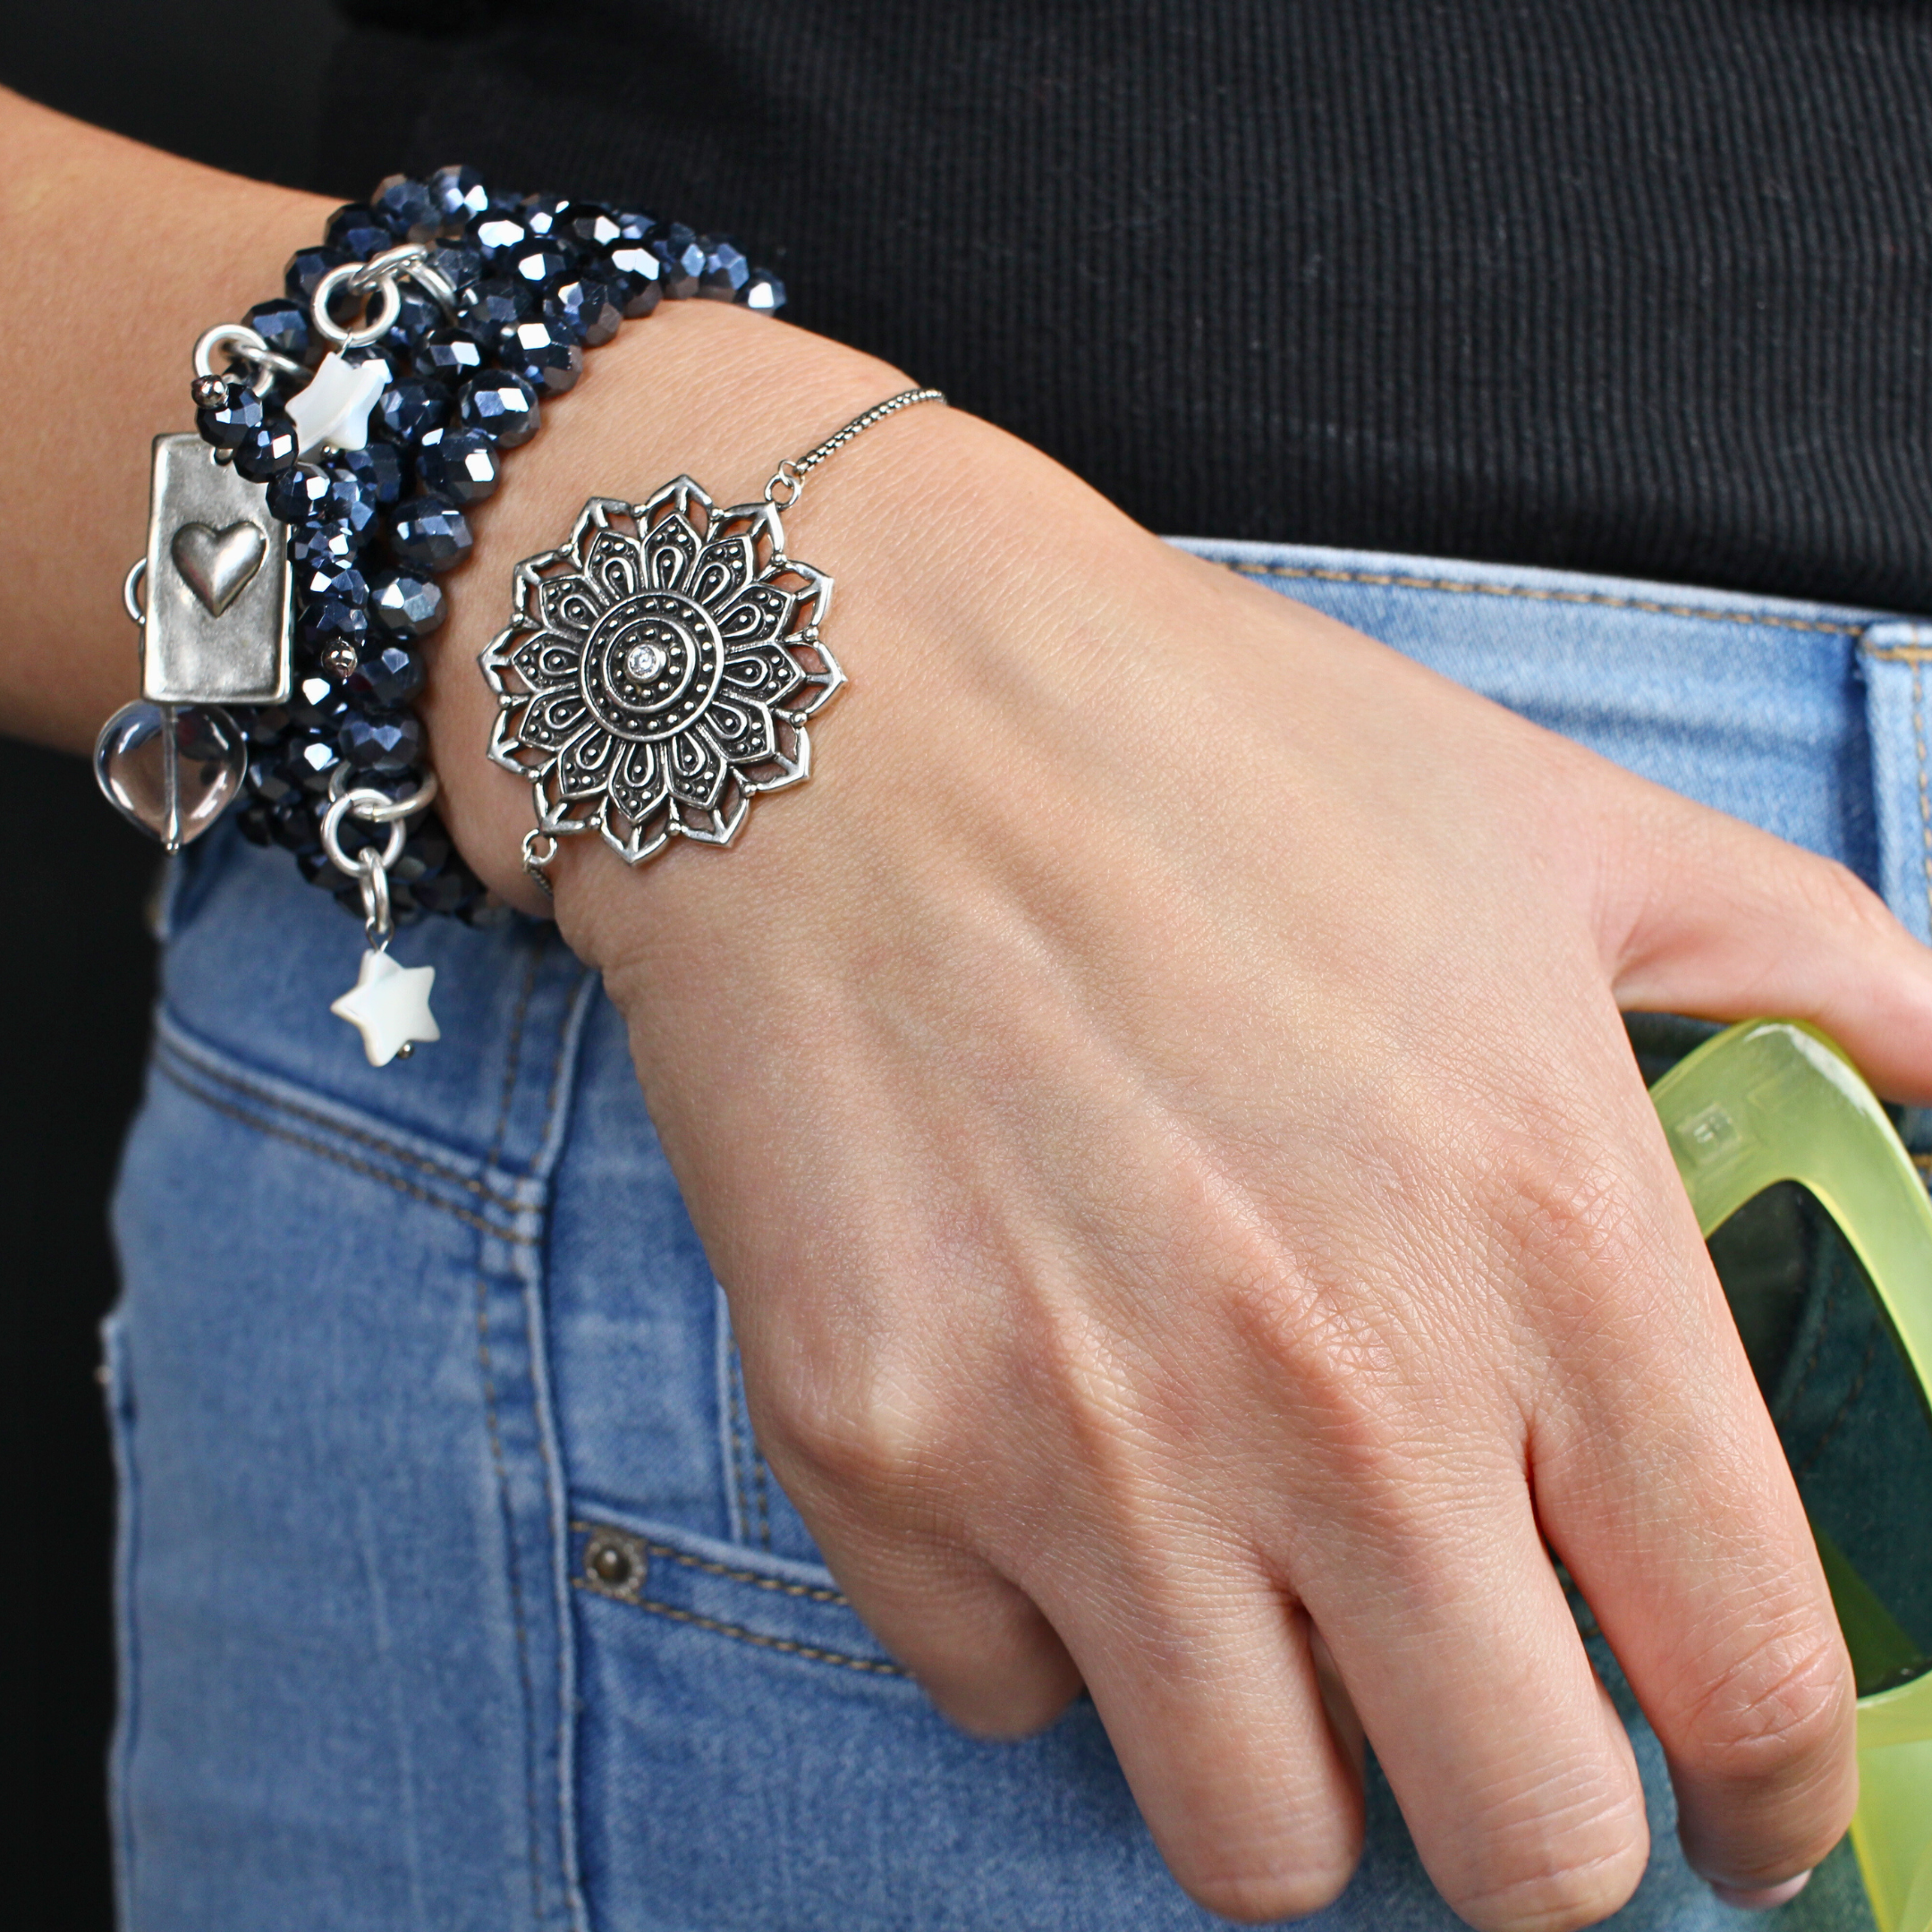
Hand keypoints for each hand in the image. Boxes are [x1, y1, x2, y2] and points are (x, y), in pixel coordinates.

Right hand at [432, 302, 1931, 1926]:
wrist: (847, 702)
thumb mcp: (1548, 821)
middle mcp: (1328, 1389)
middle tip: (1483, 1708)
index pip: (1748, 1675)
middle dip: (1534, 1823)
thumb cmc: (1192, 748)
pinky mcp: (874, 1451)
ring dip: (1288, 1764)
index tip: (1741, 1810)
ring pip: (1252, 1841)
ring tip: (1260, 1612)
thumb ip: (1809, 970)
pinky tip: (1046, 1474)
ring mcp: (1076, 1445)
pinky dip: (1050, 1632)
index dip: (1778, 1794)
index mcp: (1543, 1237)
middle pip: (1517, 1848)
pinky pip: (1004, 1689)